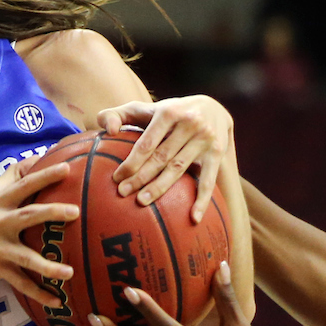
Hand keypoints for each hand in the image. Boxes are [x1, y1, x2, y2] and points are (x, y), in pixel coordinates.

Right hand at [0, 157, 78, 306]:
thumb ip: (13, 177)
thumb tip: (39, 156)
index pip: (23, 184)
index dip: (44, 175)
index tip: (67, 168)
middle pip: (27, 216)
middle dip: (51, 212)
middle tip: (76, 211)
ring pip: (26, 258)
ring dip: (48, 266)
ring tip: (69, 273)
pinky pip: (21, 283)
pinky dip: (39, 294)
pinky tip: (59, 301)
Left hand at [97, 95, 232, 222]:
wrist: (213, 107)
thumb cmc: (169, 113)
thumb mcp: (145, 108)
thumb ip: (118, 114)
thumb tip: (108, 130)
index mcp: (168, 112)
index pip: (147, 143)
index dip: (131, 162)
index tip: (116, 178)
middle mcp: (188, 123)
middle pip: (161, 157)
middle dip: (140, 177)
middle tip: (123, 192)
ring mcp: (204, 139)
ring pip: (179, 168)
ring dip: (160, 187)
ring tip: (142, 202)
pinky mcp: (217, 152)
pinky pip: (208, 179)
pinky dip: (202, 200)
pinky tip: (193, 218)